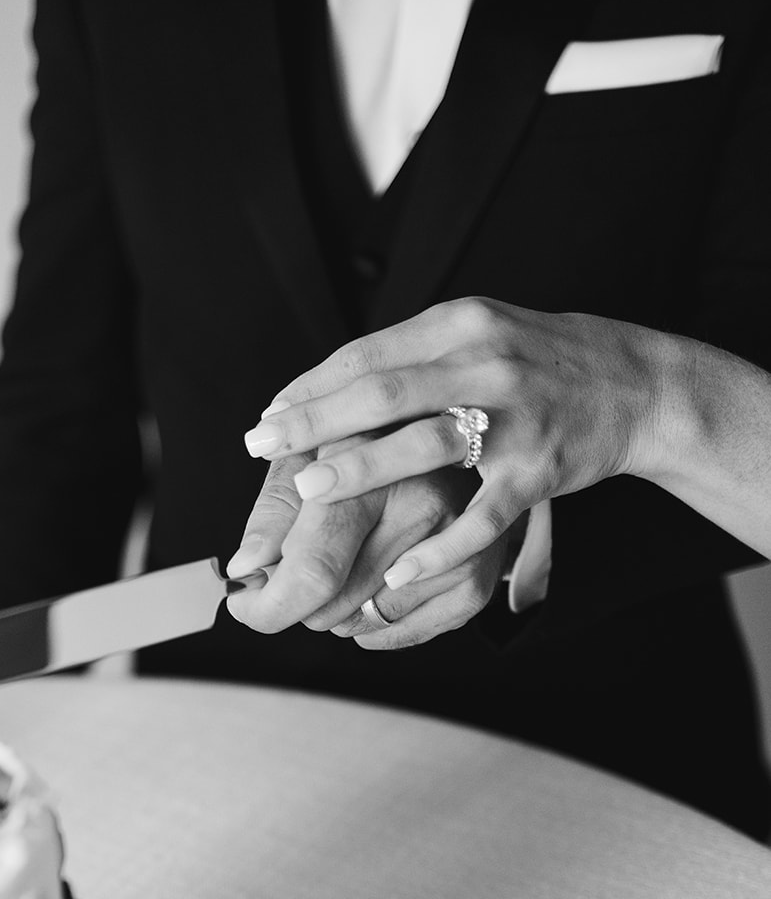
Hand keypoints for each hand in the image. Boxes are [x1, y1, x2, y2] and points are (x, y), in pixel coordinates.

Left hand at [225, 455, 498, 647]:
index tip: (243, 602)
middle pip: (335, 605)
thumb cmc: (365, 442)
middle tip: (300, 571)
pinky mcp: (478, 574)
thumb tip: (244, 570)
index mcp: (371, 467)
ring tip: (344, 569)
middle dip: (299, 602)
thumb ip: (275, 511)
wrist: (453, 430)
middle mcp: (423, 503)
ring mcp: (458, 541)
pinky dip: (378, 629)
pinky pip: (408, 633)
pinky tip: (370, 596)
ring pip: (366, 622)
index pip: (312, 570)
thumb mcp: (310, 452)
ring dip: (340, 613)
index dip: (267, 604)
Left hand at [239, 297, 663, 588]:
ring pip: (425, 445)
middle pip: (383, 391)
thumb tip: (327, 386)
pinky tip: (398, 572)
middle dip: (315, 421)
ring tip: (309, 492)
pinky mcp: (539, 472)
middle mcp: (484, 363)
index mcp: (458, 326)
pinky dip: (438, 548)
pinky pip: (481, 517)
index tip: (268, 417)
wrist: (637, 384)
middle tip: (262, 445)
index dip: (311, 387)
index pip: (367, 354)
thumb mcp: (476, 337)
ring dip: (361, 470)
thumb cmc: (539, 364)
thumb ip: (411, 357)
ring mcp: (515, 419)